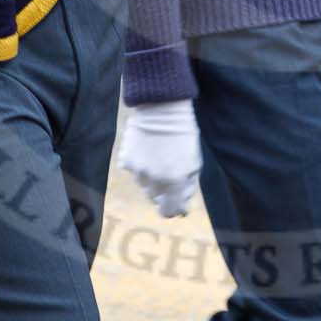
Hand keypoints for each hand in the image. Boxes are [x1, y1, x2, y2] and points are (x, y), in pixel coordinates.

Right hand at [119, 100, 202, 217]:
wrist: (162, 109)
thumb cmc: (184, 135)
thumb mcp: (194, 162)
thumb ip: (187, 188)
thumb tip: (181, 208)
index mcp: (174, 182)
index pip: (169, 211)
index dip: (174, 209)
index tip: (177, 202)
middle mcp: (154, 181)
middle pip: (155, 199)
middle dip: (164, 192)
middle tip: (170, 173)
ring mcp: (138, 171)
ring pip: (143, 186)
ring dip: (151, 179)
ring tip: (158, 158)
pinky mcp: (126, 160)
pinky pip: (133, 172)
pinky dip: (139, 167)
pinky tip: (147, 152)